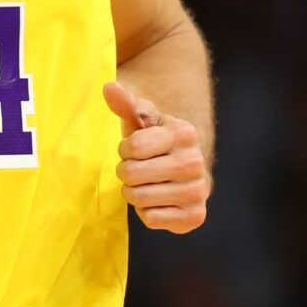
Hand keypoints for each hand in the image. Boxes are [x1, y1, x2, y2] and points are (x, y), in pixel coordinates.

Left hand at [103, 80, 208, 232]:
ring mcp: (198, 191)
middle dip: (126, 173)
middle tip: (137, 169)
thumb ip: (125, 103)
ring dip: (133, 193)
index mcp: (184, 133)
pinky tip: (158, 201)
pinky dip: (146, 212)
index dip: (125, 150)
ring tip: (146, 184)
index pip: (132, 147)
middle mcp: (196, 162)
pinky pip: (150, 219)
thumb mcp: (142, 120)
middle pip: (132, 174)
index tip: (134, 150)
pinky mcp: (195, 216)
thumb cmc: (156, 142)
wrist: (184, 173)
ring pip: (139, 198)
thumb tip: (109, 87)